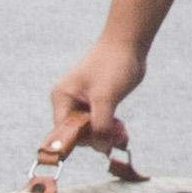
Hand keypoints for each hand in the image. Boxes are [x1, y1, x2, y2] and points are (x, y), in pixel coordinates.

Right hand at [42, 36, 145, 164]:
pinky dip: (111, 130)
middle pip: (78, 133)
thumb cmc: (113, 64)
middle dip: (98, 137)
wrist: (128, 44)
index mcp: (63, 98)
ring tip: (122, 132)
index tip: (101, 143)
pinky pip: (100, 124)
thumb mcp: (105, 96)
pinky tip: (122, 129)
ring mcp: (83, 103)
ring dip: (106, 135)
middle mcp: (69, 101)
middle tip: (118, 135)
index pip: (64, 131)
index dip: (81, 140)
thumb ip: (101, 124)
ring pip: (91, 131)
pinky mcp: (97, 103)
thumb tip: (101, 148)